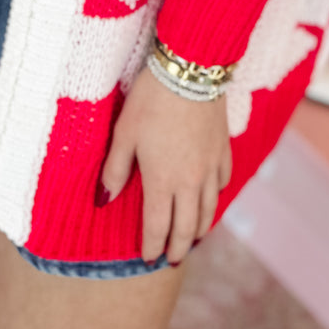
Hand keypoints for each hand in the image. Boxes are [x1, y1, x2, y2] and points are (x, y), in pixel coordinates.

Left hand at [99, 65, 232, 264]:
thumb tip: (104, 200)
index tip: (147, 258)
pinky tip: (210, 198)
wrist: (190, 69)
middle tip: (171, 260)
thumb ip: (115, 170)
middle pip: (187, 226)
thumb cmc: (151, 98)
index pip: (157, 226)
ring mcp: (210, 166)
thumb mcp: (124, 132)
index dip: (151, 246)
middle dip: (178, 247)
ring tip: (192, 239)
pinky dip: (215, 198)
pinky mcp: (223, 148)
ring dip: (199, 229)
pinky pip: (222, 183)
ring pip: (208, 209)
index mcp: (162, 180)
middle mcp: (190, 181)